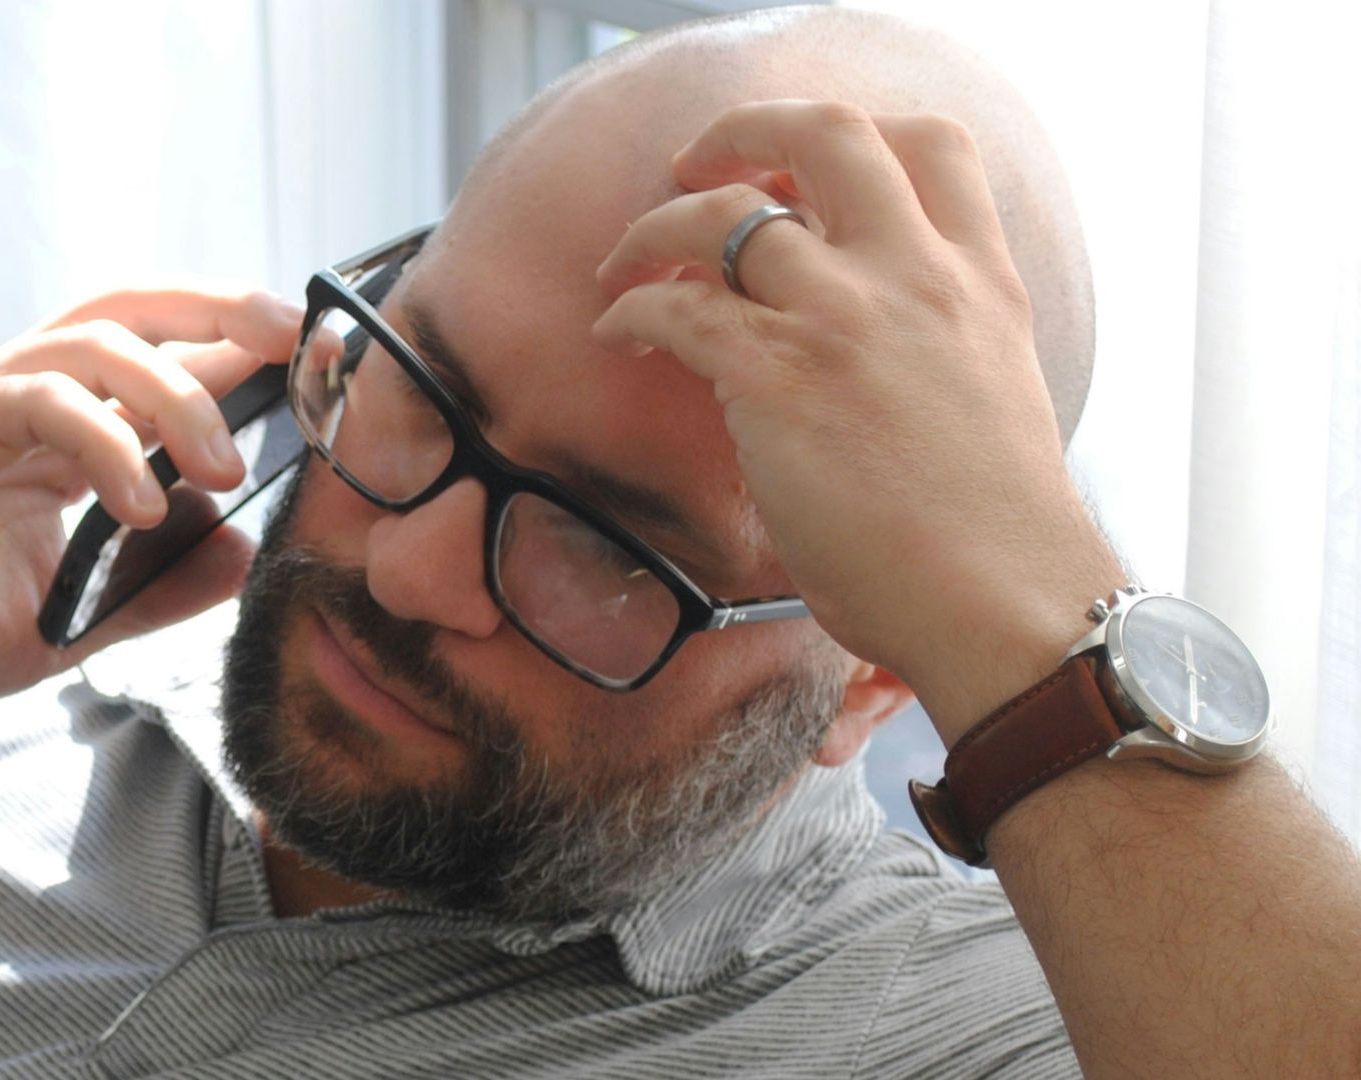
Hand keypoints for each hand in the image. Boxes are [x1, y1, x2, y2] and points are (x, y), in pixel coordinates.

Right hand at [0, 285, 304, 712]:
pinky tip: (140, 499)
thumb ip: (154, 588)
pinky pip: (36, 402)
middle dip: (220, 310)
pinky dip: (101, 440)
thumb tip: (241, 553)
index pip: (157, 356)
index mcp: (57, 430)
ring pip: (92, 345)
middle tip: (292, 341)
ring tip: (221, 465)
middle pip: (132, 310)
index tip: (311, 365)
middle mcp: (21, 396)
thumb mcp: (72, 618)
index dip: (234, 348)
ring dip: (173, 395)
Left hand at [591, 101, 1123, 734]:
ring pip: (727, 211)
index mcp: (979, 283)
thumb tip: (851, 358)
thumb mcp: (989, 401)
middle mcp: (915, 278)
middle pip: (827, 133)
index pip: (932, 145)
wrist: (1006, 603)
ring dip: (658, 225)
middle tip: (698, 163)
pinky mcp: (777, 375)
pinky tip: (618, 331)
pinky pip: (676, 305)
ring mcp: (844, 318)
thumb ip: (930, 348)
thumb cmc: (994, 538)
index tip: (803, 164)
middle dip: (746, 127)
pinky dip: (632, 307)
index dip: (857, 135)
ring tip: (624, 262)